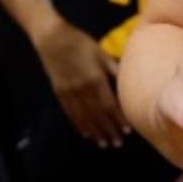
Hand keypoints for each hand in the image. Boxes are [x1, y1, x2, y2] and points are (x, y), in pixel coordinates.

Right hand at [36, 21, 129, 146]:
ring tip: (104, 143)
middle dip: (108, 130)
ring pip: (84, 117)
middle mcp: (83, 89)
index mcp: (96, 79)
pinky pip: (70, 112)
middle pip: (98, 115)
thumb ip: (115, 69)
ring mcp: (69, 92)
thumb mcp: (101, 53)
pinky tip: (85, 133)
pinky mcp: (59, 92)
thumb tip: (130, 82)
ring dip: (95, 131)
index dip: (118, 119)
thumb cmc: (81, 43)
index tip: (127, 131)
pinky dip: (78, 124)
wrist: (52, 38)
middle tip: (117, 143)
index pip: (110, 105)